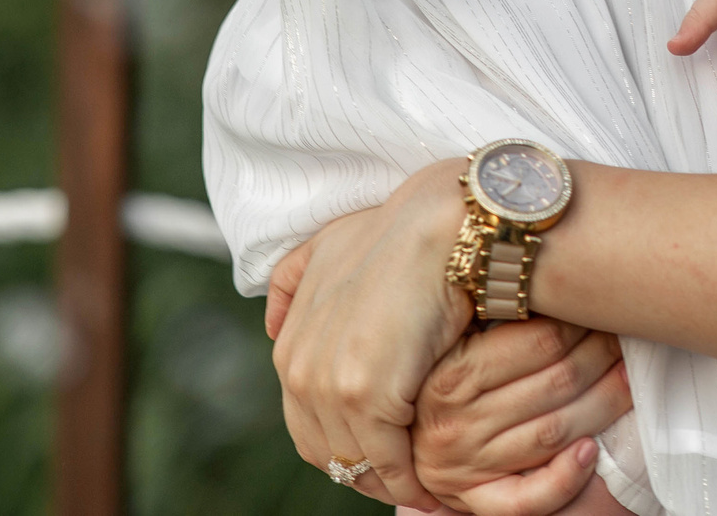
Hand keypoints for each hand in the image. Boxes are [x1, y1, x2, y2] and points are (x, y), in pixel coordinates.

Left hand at [270, 160, 474, 507]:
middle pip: (327, 451)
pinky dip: (411, 480)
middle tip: (405, 479)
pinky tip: (435, 484)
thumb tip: (272, 324)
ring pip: (357, 462)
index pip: (307, 426)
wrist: (444, 229)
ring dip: (390, 482)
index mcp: (290, 348)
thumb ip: (293, 282)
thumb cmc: (399, 236)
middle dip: (364, 471)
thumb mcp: (328, 247)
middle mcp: (300, 371)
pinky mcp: (366, 397)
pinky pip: (388, 461)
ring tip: (425, 486)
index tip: (381, 457)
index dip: (345, 446)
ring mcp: (329, 386)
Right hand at [412, 321, 631, 515]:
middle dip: (601, 356)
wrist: (396, 440)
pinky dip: (565, 478)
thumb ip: (492, 320)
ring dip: (603, 404)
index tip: (602, 309)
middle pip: (556, 383)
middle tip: (623, 338)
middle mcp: (456, 422)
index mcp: (451, 374)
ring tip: (627, 378)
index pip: (539, 342)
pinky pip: (528, 499)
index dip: (582, 323)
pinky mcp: (476, 500)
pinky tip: (592, 451)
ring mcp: (466, 466)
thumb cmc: (433, 379)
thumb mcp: (449, 343)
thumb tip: (547, 279)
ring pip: (554, 432)